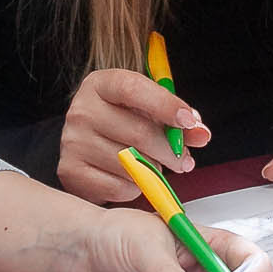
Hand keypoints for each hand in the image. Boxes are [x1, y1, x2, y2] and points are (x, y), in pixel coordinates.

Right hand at [56, 68, 209, 201]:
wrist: (86, 146)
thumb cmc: (122, 123)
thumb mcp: (148, 111)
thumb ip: (177, 120)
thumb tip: (201, 134)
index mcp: (100, 84)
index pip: (133, 88)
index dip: (165, 105)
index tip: (189, 121)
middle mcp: (81, 110)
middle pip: (138, 132)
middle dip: (170, 150)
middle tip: (184, 160)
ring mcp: (72, 141)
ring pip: (131, 163)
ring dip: (153, 170)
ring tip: (154, 167)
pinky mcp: (71, 171)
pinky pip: (118, 186)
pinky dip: (135, 187)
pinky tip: (134, 178)